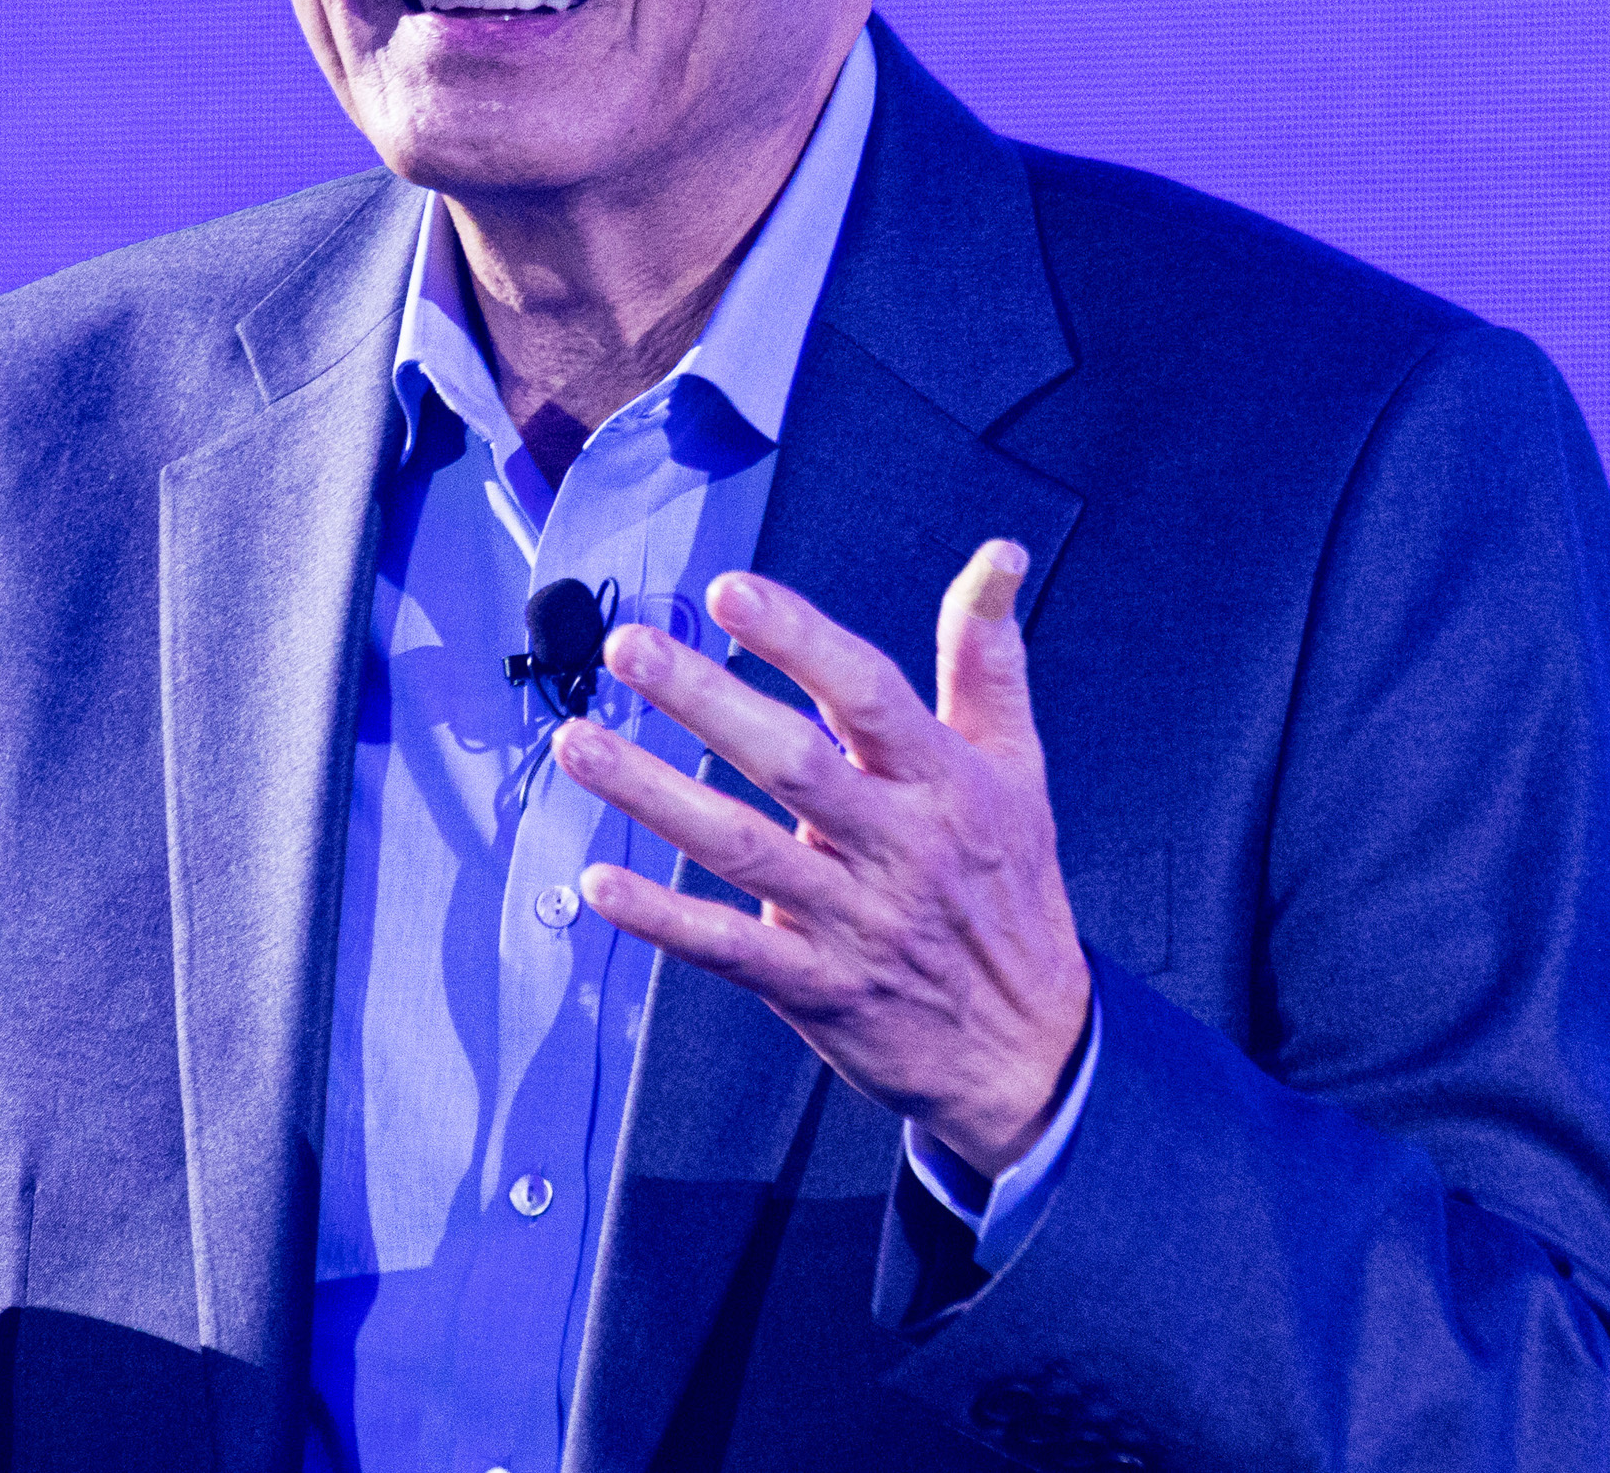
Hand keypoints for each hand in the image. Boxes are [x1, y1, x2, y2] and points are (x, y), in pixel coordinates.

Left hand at [550, 541, 1089, 1173]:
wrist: (1031, 1052)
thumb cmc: (1012, 892)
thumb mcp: (1018, 770)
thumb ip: (988, 661)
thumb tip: (996, 557)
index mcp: (944, 782)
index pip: (867, 693)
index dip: (799, 639)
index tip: (731, 590)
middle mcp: (897, 845)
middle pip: (791, 762)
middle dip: (704, 700)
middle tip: (629, 648)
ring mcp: (851, 918)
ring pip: (740, 847)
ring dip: (653, 794)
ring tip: (578, 743)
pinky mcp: (816, 985)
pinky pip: (729, 948)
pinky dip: (663, 918)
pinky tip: (600, 885)